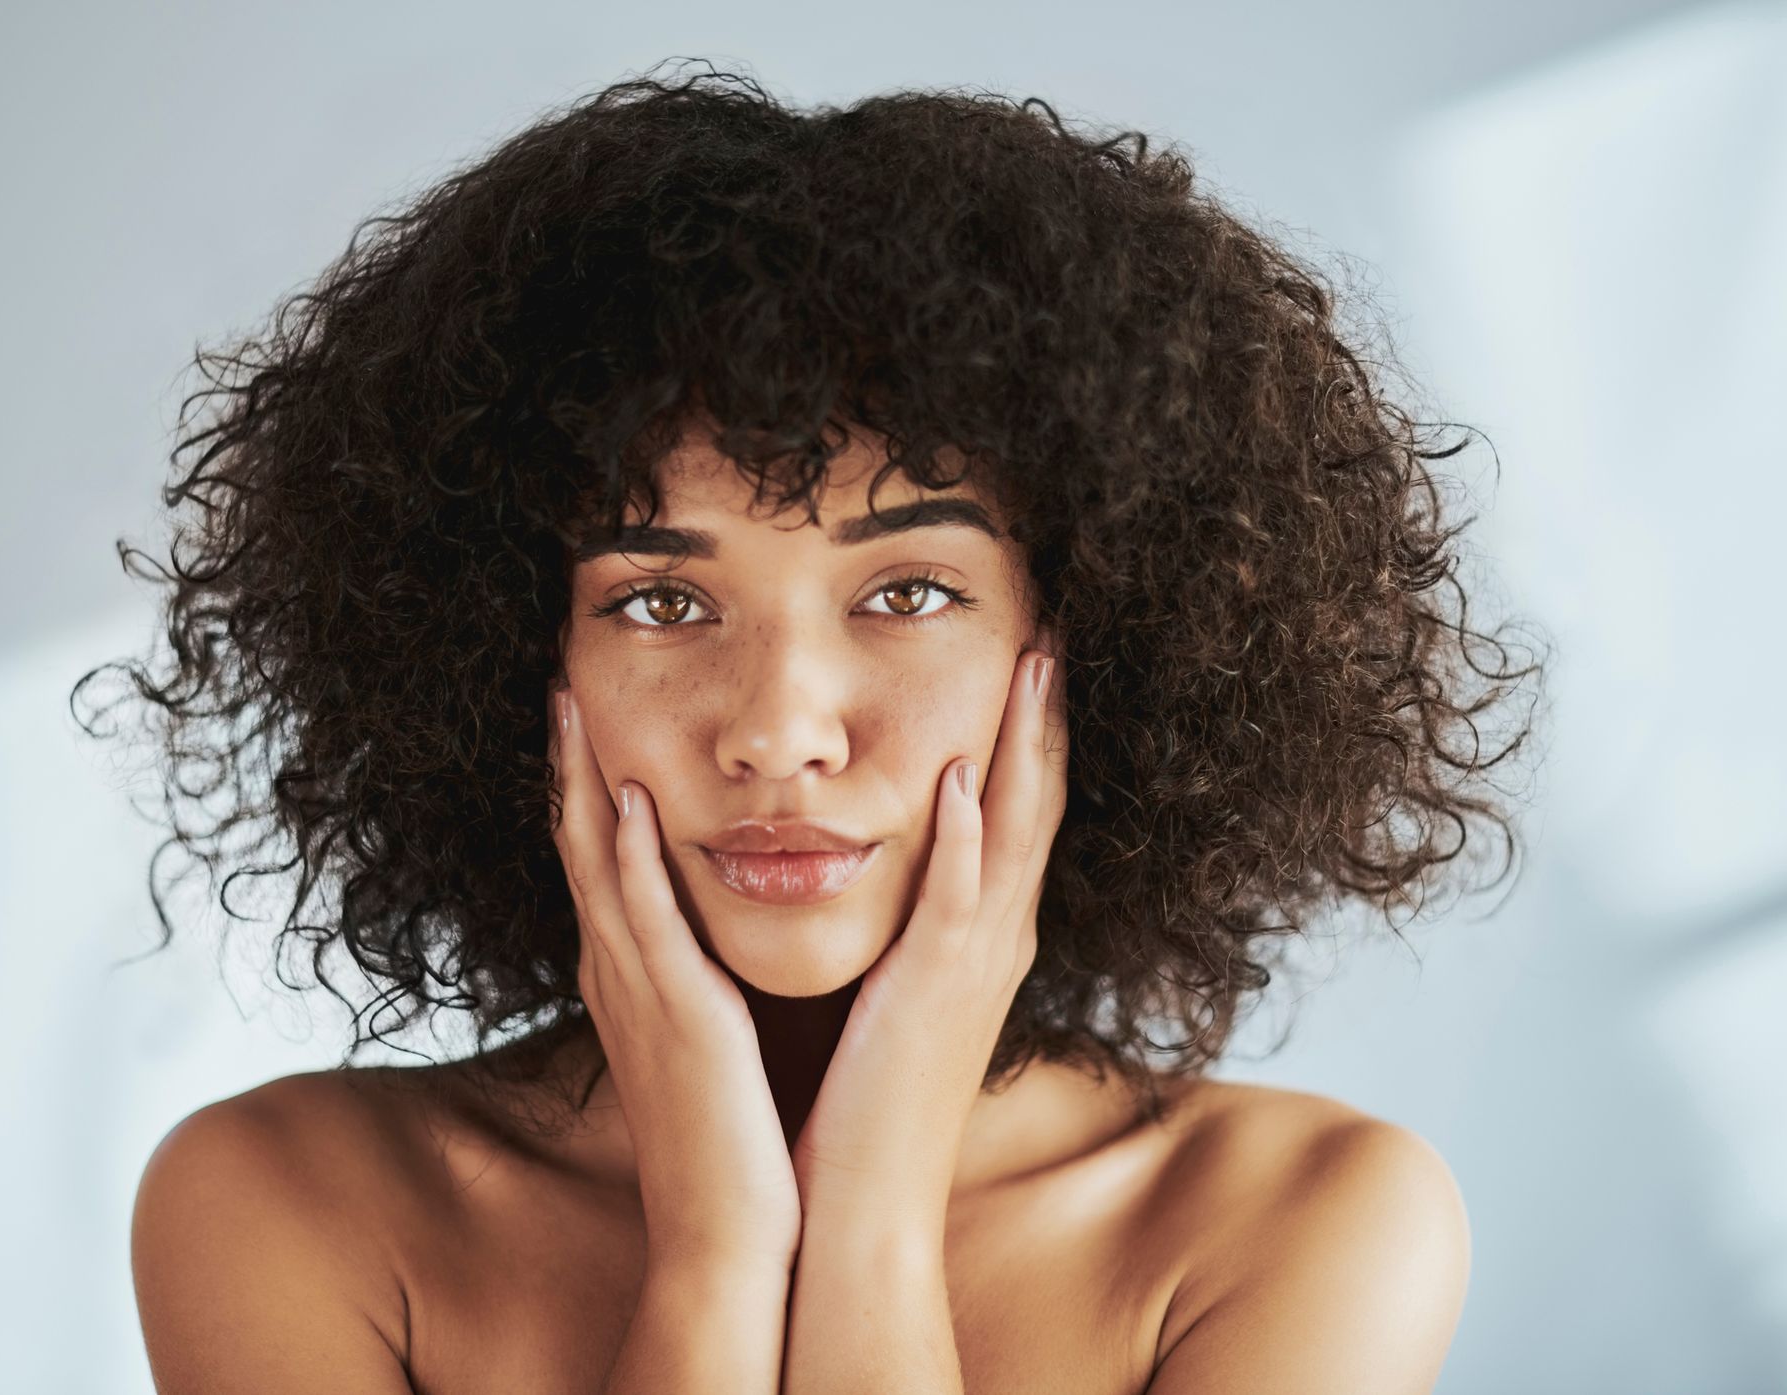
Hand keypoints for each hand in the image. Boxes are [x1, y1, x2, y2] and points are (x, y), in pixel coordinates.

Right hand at [548, 686, 802, 1272]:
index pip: (596, 858)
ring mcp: (638, 992)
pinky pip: (643, 922)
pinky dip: (627, 860)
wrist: (726, 1234)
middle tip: (558, 679)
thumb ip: (692, 978)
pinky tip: (623, 801)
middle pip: (577, 843)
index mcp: (629, 974)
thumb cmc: (724, 1138)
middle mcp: (618, 971)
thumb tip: (702, 933)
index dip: (582, 781)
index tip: (583, 711)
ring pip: (595, 865)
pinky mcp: (675, 1015)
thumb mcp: (701, 1038)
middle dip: (567, 761)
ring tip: (572, 705)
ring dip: (582, 781)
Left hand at [789, 647, 1069, 1233]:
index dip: (1029, 732)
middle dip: (1045, 714)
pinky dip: (969, 838)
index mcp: (980, 937)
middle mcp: (994, 940)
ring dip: (1024, 746)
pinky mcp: (934, 995)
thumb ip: (908, 931)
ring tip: (1033, 664)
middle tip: (1054, 628)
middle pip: (1037, 802)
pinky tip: (966, 776)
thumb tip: (891, 872)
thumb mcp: (896, 996)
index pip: (1019, 810)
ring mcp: (973, 966)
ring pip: (1015, 834)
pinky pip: (960, 901)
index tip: (1031, 655)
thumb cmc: (866, 1100)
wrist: (859, 1208)